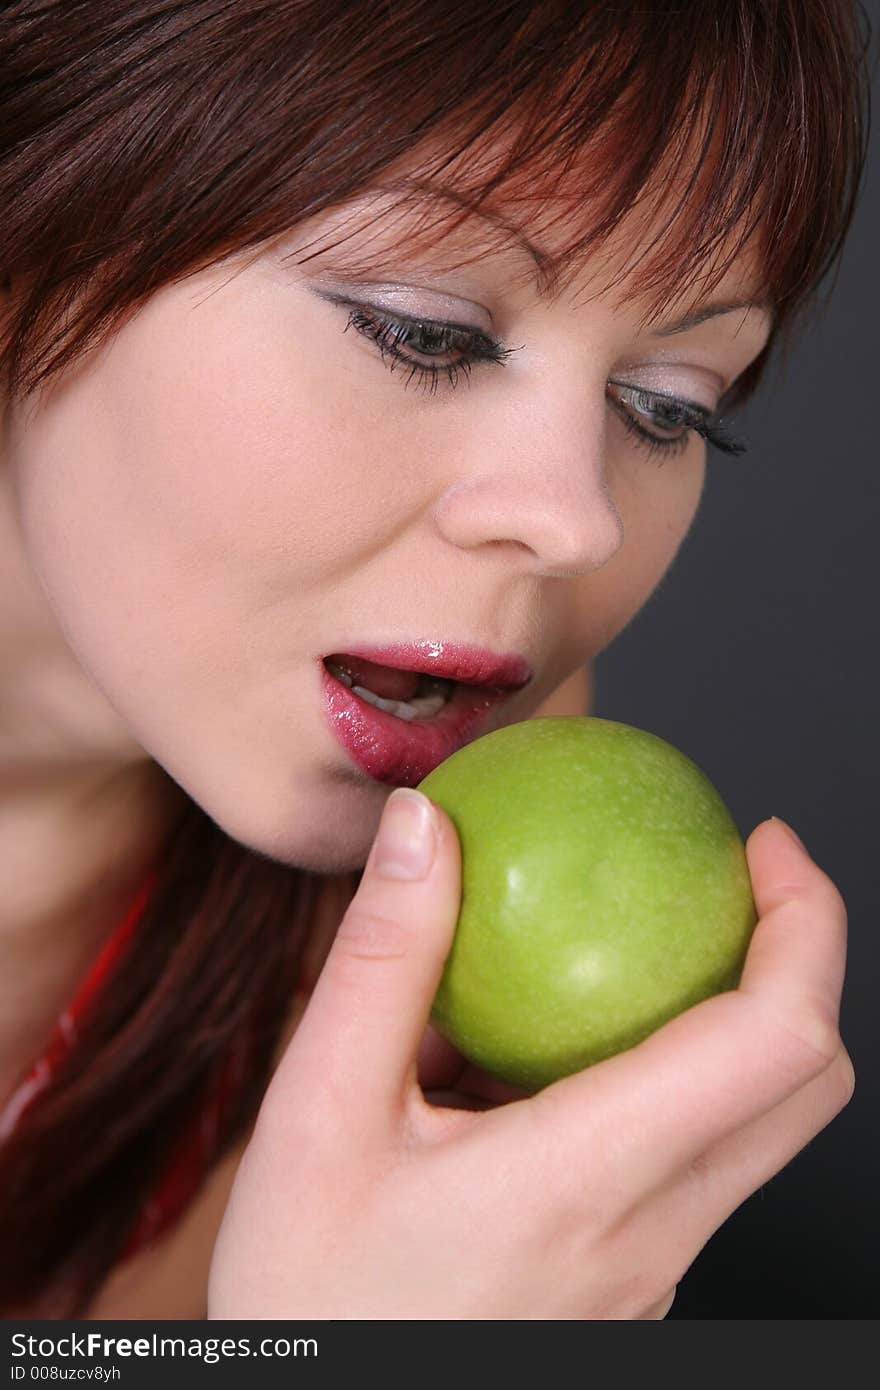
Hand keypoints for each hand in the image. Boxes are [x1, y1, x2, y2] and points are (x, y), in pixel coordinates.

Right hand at [207, 792, 852, 1319]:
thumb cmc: (308, 1296)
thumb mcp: (316, 1111)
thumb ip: (383, 956)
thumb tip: (425, 825)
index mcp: (589, 1178)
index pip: (774, 1041)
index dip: (807, 924)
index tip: (766, 843)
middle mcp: (650, 1235)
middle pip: (806, 1089)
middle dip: (801, 961)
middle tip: (736, 876)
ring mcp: (650, 1274)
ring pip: (756, 1131)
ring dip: (732, 1022)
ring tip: (629, 953)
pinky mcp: (629, 1287)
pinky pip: (689, 1170)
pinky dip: (666, 1085)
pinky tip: (544, 1061)